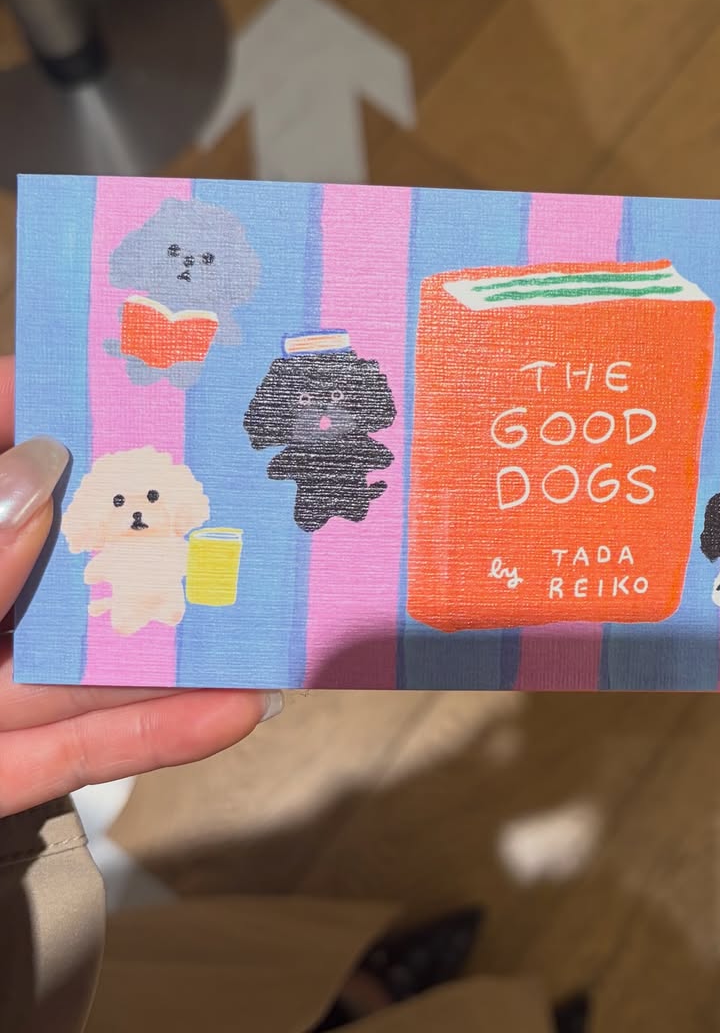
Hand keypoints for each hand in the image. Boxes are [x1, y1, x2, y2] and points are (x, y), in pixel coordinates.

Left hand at [0, 355, 280, 816]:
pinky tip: (232, 712)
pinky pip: (74, 750)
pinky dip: (149, 739)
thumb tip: (45, 469)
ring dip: (182, 645)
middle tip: (248, 485)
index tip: (148, 367)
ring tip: (276, 610)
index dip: (57, 396)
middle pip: (67, 551)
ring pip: (87, 659)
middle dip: (158, 524)